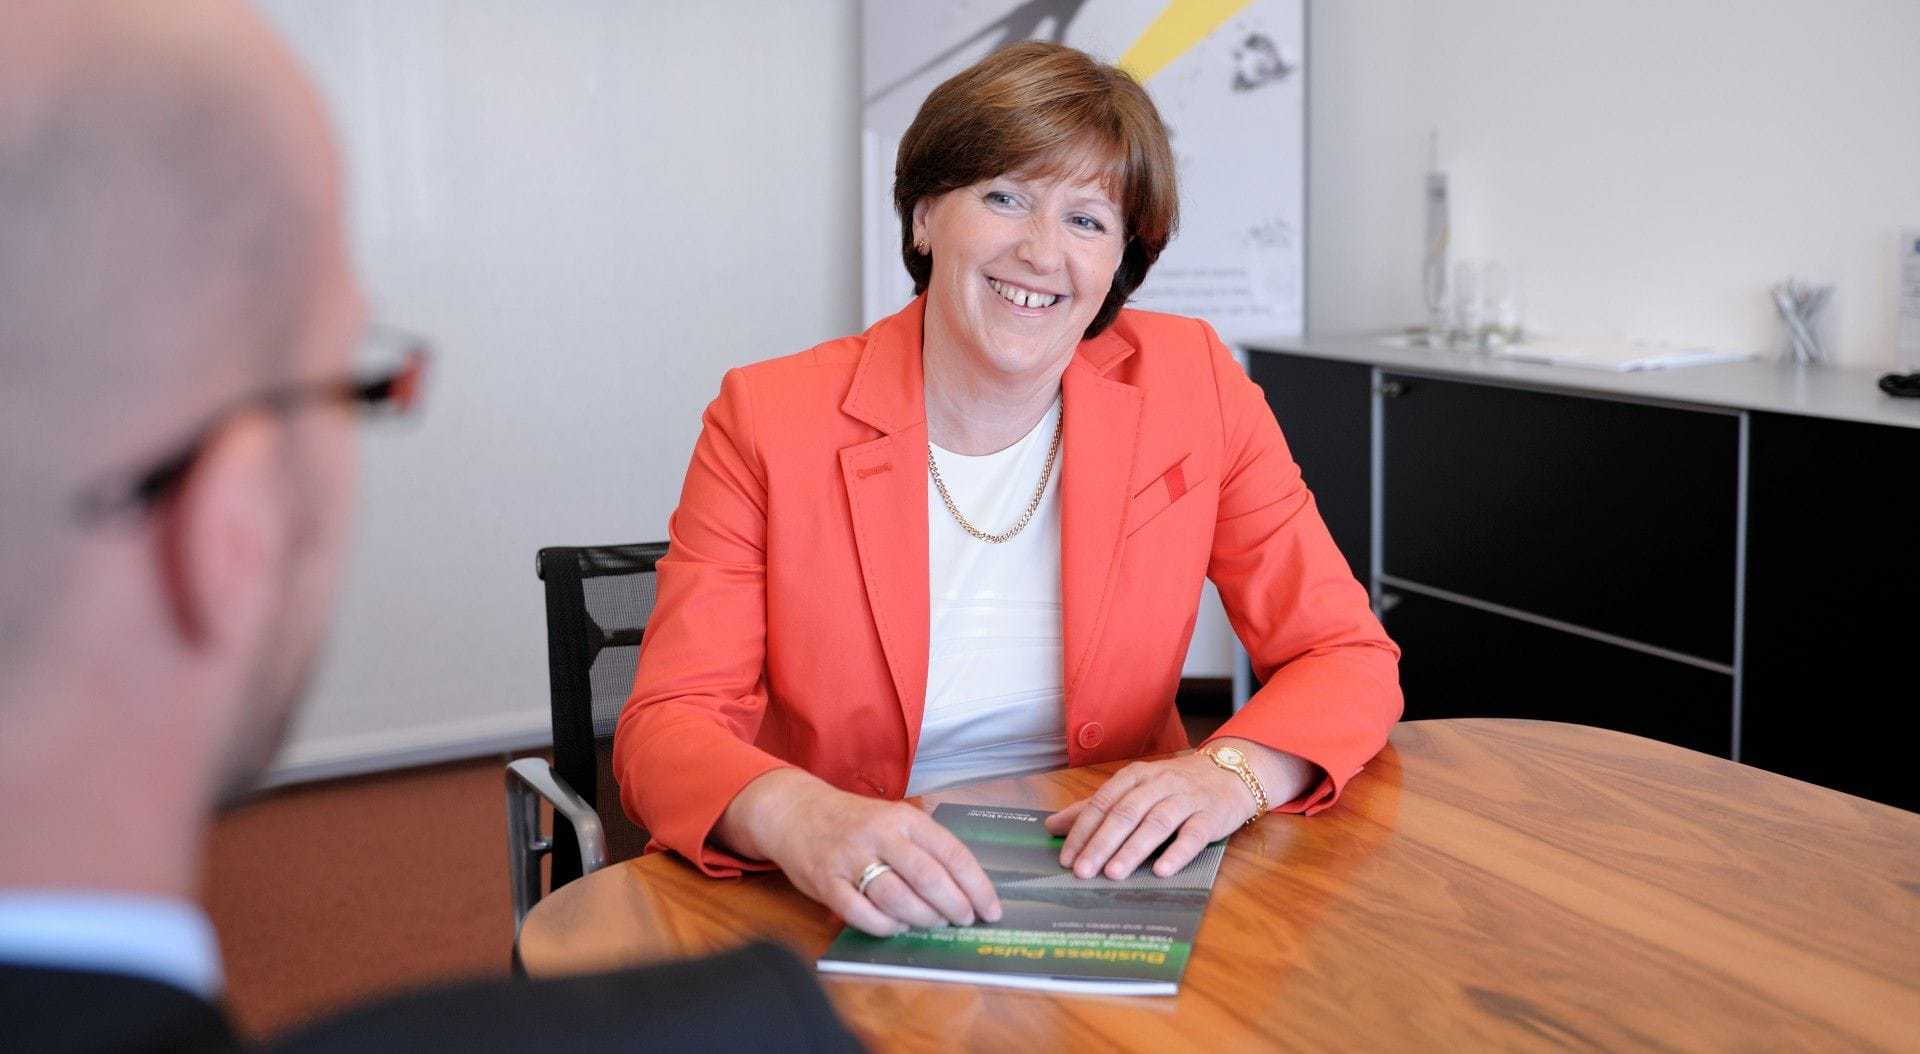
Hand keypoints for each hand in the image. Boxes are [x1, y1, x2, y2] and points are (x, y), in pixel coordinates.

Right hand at [717, 769, 1002, 937]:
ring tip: (932, 923)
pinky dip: (885, 927)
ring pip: (897, 898)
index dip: (977, 886)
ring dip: (922, 918)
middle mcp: (880, 835)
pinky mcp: (826, 882)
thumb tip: (965, 889)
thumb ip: (924, 847)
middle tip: (964, 921)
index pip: (952, 854)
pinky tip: (896, 927)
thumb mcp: (893, 819)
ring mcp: (851, 859)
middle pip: (929, 878)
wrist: (796, 812)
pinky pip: (862, 914)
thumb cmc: (854, 822)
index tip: (991, 910)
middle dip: (955, 906)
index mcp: (904, 818)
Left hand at [1043, 741, 1312, 880]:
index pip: (1103, 802)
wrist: (1232, 773)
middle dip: (1101, 843)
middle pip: (1126, 813)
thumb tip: (1052, 826)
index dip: (1082, 830)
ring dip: (1133, 849)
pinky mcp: (1211, 816)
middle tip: (1082, 871)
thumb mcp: (1134, 789)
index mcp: (1135, 776)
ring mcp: (1187, 799)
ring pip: (1156, 823)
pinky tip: (1162, 870)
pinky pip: (1193, 834)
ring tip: (1113, 873)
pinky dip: (1177, 852)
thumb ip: (1095, 807)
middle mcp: (1159, 784)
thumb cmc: (1175, 786)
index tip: (1066, 857)